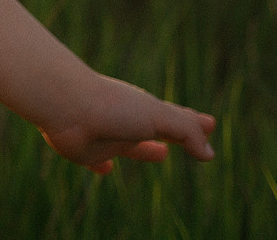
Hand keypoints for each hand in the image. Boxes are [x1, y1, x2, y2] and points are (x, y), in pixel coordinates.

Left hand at [39, 74, 216, 174]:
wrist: (66, 106)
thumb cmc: (112, 107)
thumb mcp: (157, 116)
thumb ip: (185, 131)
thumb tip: (209, 153)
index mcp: (147, 112)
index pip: (177, 118)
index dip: (195, 123)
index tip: (211, 123)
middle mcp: (129, 123)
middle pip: (158, 131)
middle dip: (176, 134)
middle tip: (195, 139)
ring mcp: (108, 136)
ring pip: (131, 146)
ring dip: (146, 150)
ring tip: (162, 154)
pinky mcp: (87, 152)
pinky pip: (97, 161)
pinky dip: (103, 166)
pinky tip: (107, 169)